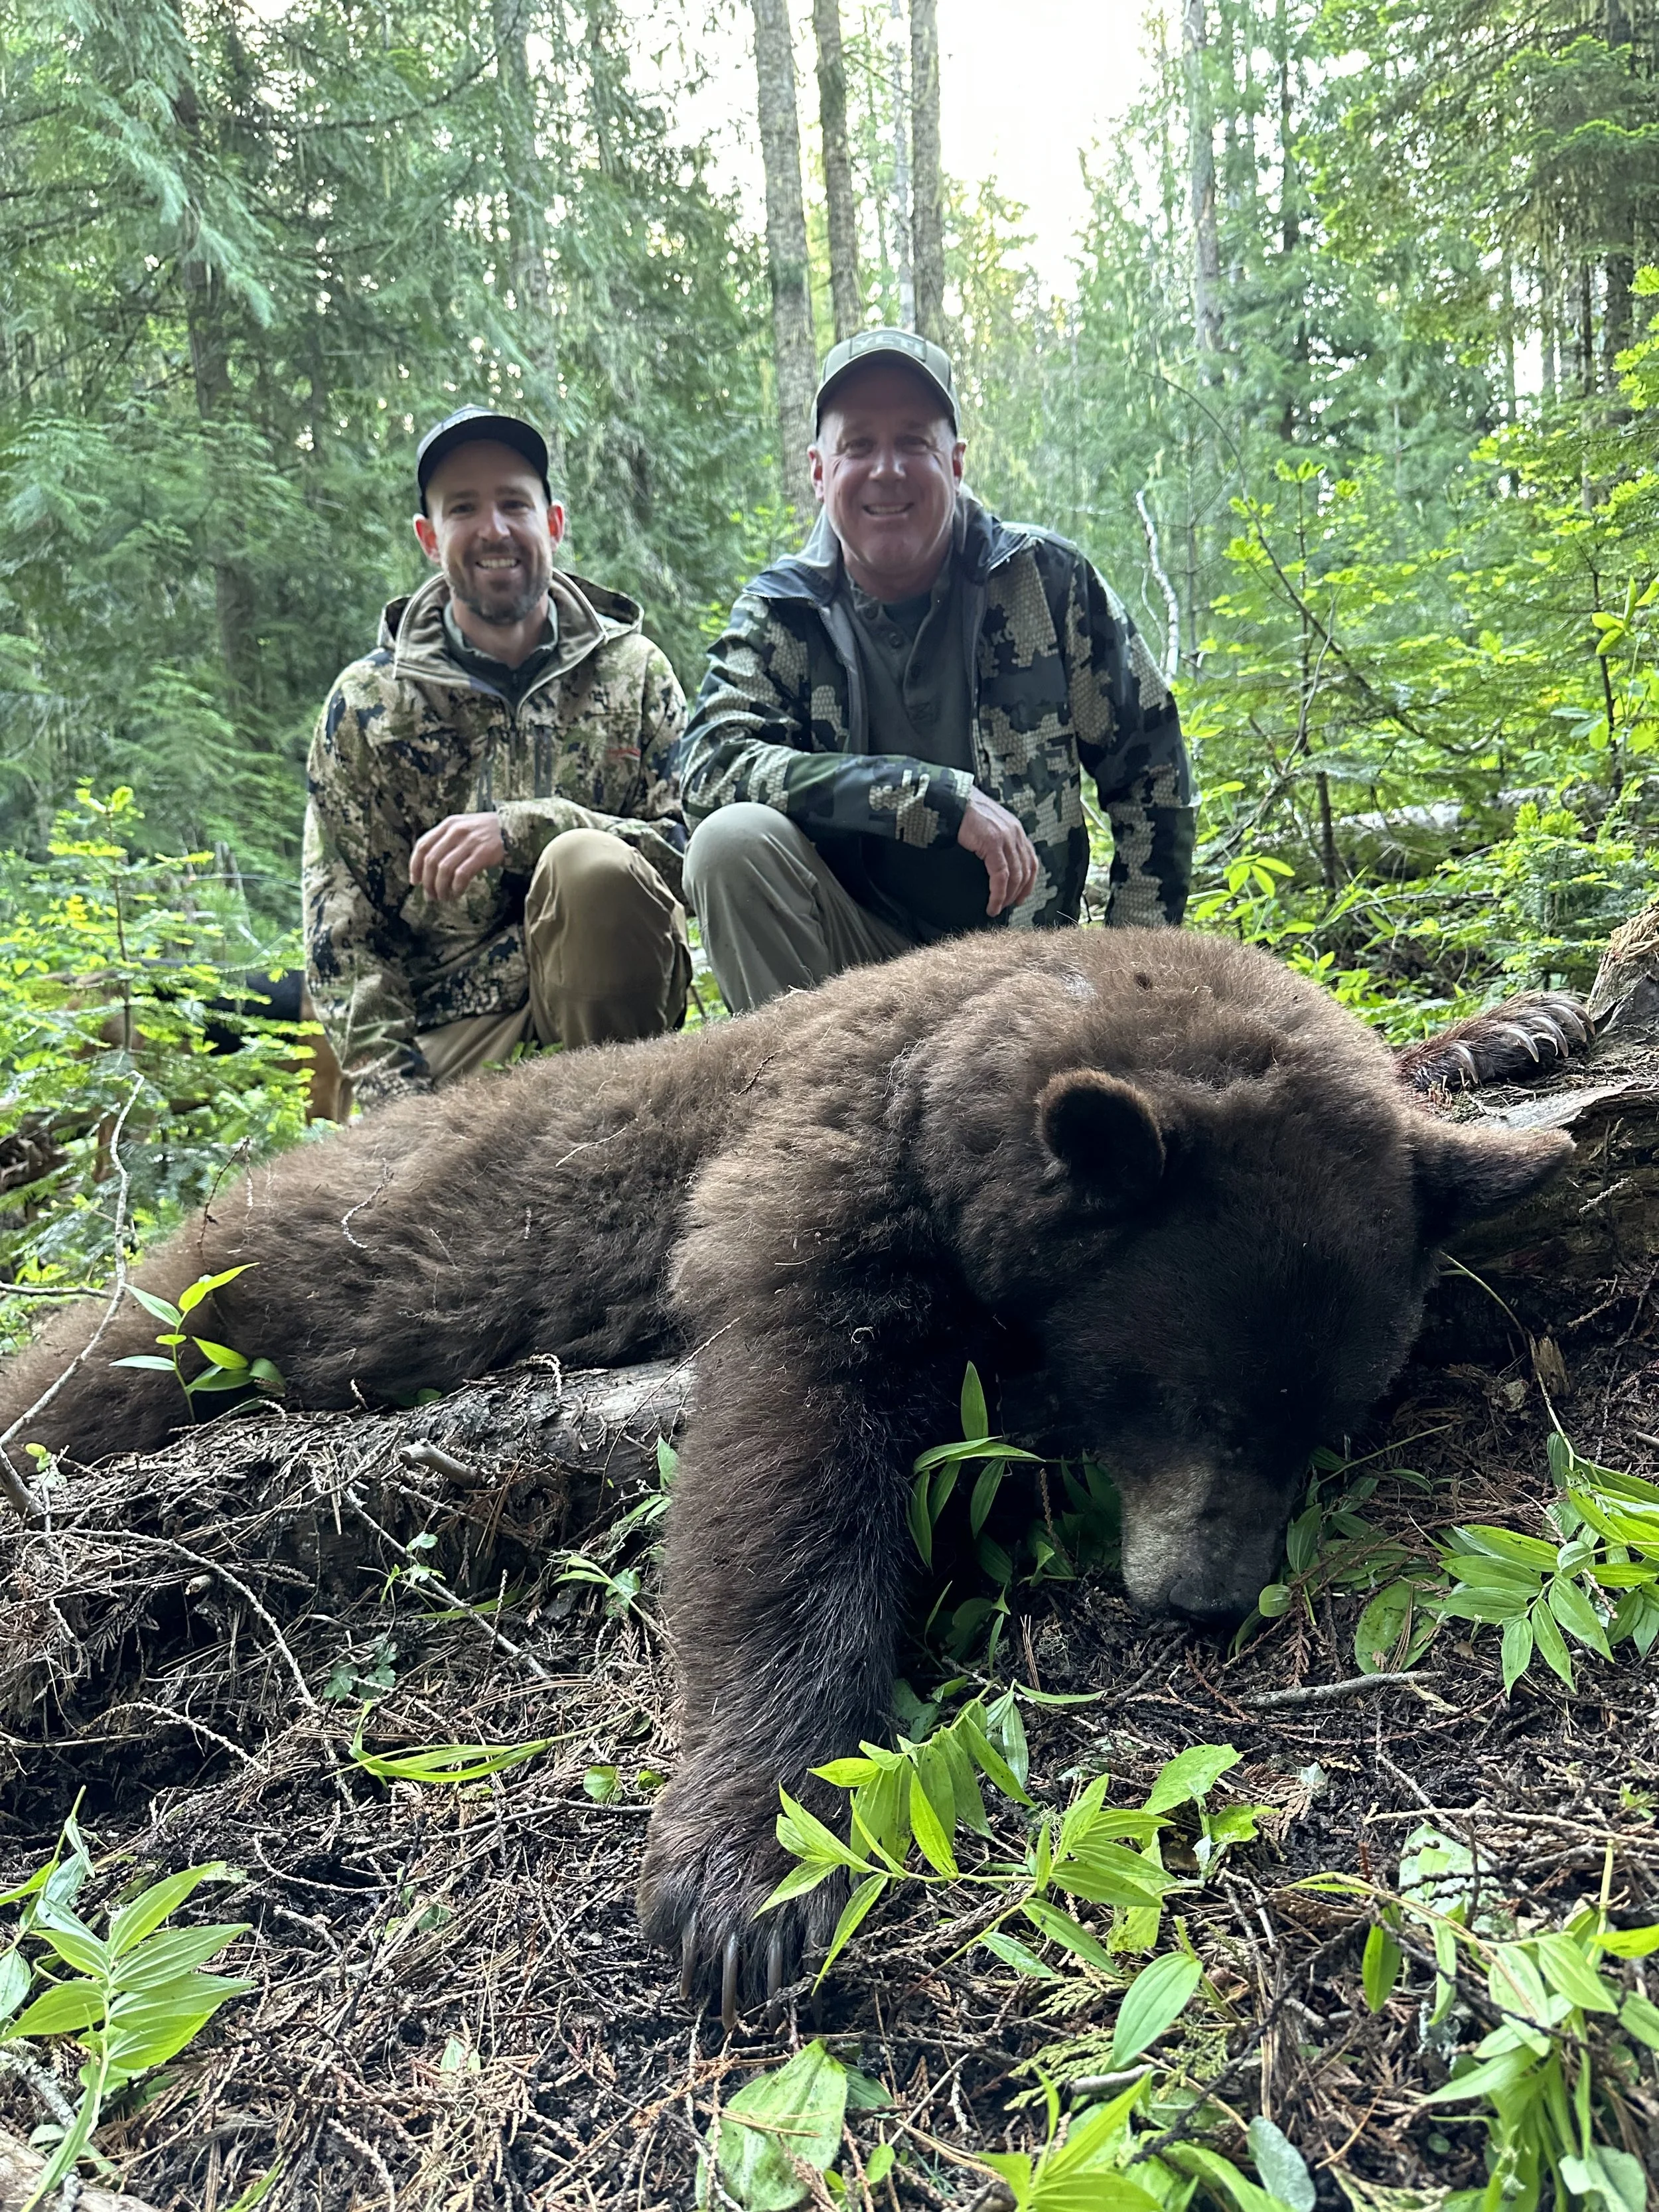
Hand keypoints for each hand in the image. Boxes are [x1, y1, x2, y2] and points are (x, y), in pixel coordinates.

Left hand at [409, 812, 504, 900]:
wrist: (513, 827)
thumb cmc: (485, 832)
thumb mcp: (462, 827)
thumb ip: (445, 841)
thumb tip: (427, 868)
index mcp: (448, 825)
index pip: (423, 846)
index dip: (415, 866)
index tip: (415, 881)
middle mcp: (456, 832)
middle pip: (431, 860)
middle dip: (428, 882)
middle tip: (430, 895)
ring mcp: (470, 842)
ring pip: (444, 869)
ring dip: (440, 887)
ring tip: (443, 897)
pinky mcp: (483, 854)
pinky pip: (462, 874)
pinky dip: (456, 887)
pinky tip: (457, 893)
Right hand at [956, 787, 1038, 916]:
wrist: (951, 799)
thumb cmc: (963, 812)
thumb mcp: (987, 825)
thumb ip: (995, 839)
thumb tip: (992, 859)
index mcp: (1015, 829)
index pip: (1030, 860)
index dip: (1028, 881)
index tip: (1021, 896)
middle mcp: (1015, 833)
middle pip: (1025, 871)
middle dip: (1018, 893)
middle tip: (1007, 906)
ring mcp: (1005, 838)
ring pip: (1015, 876)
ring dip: (1007, 897)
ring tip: (996, 908)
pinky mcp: (993, 844)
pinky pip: (1000, 876)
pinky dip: (998, 894)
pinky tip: (992, 904)